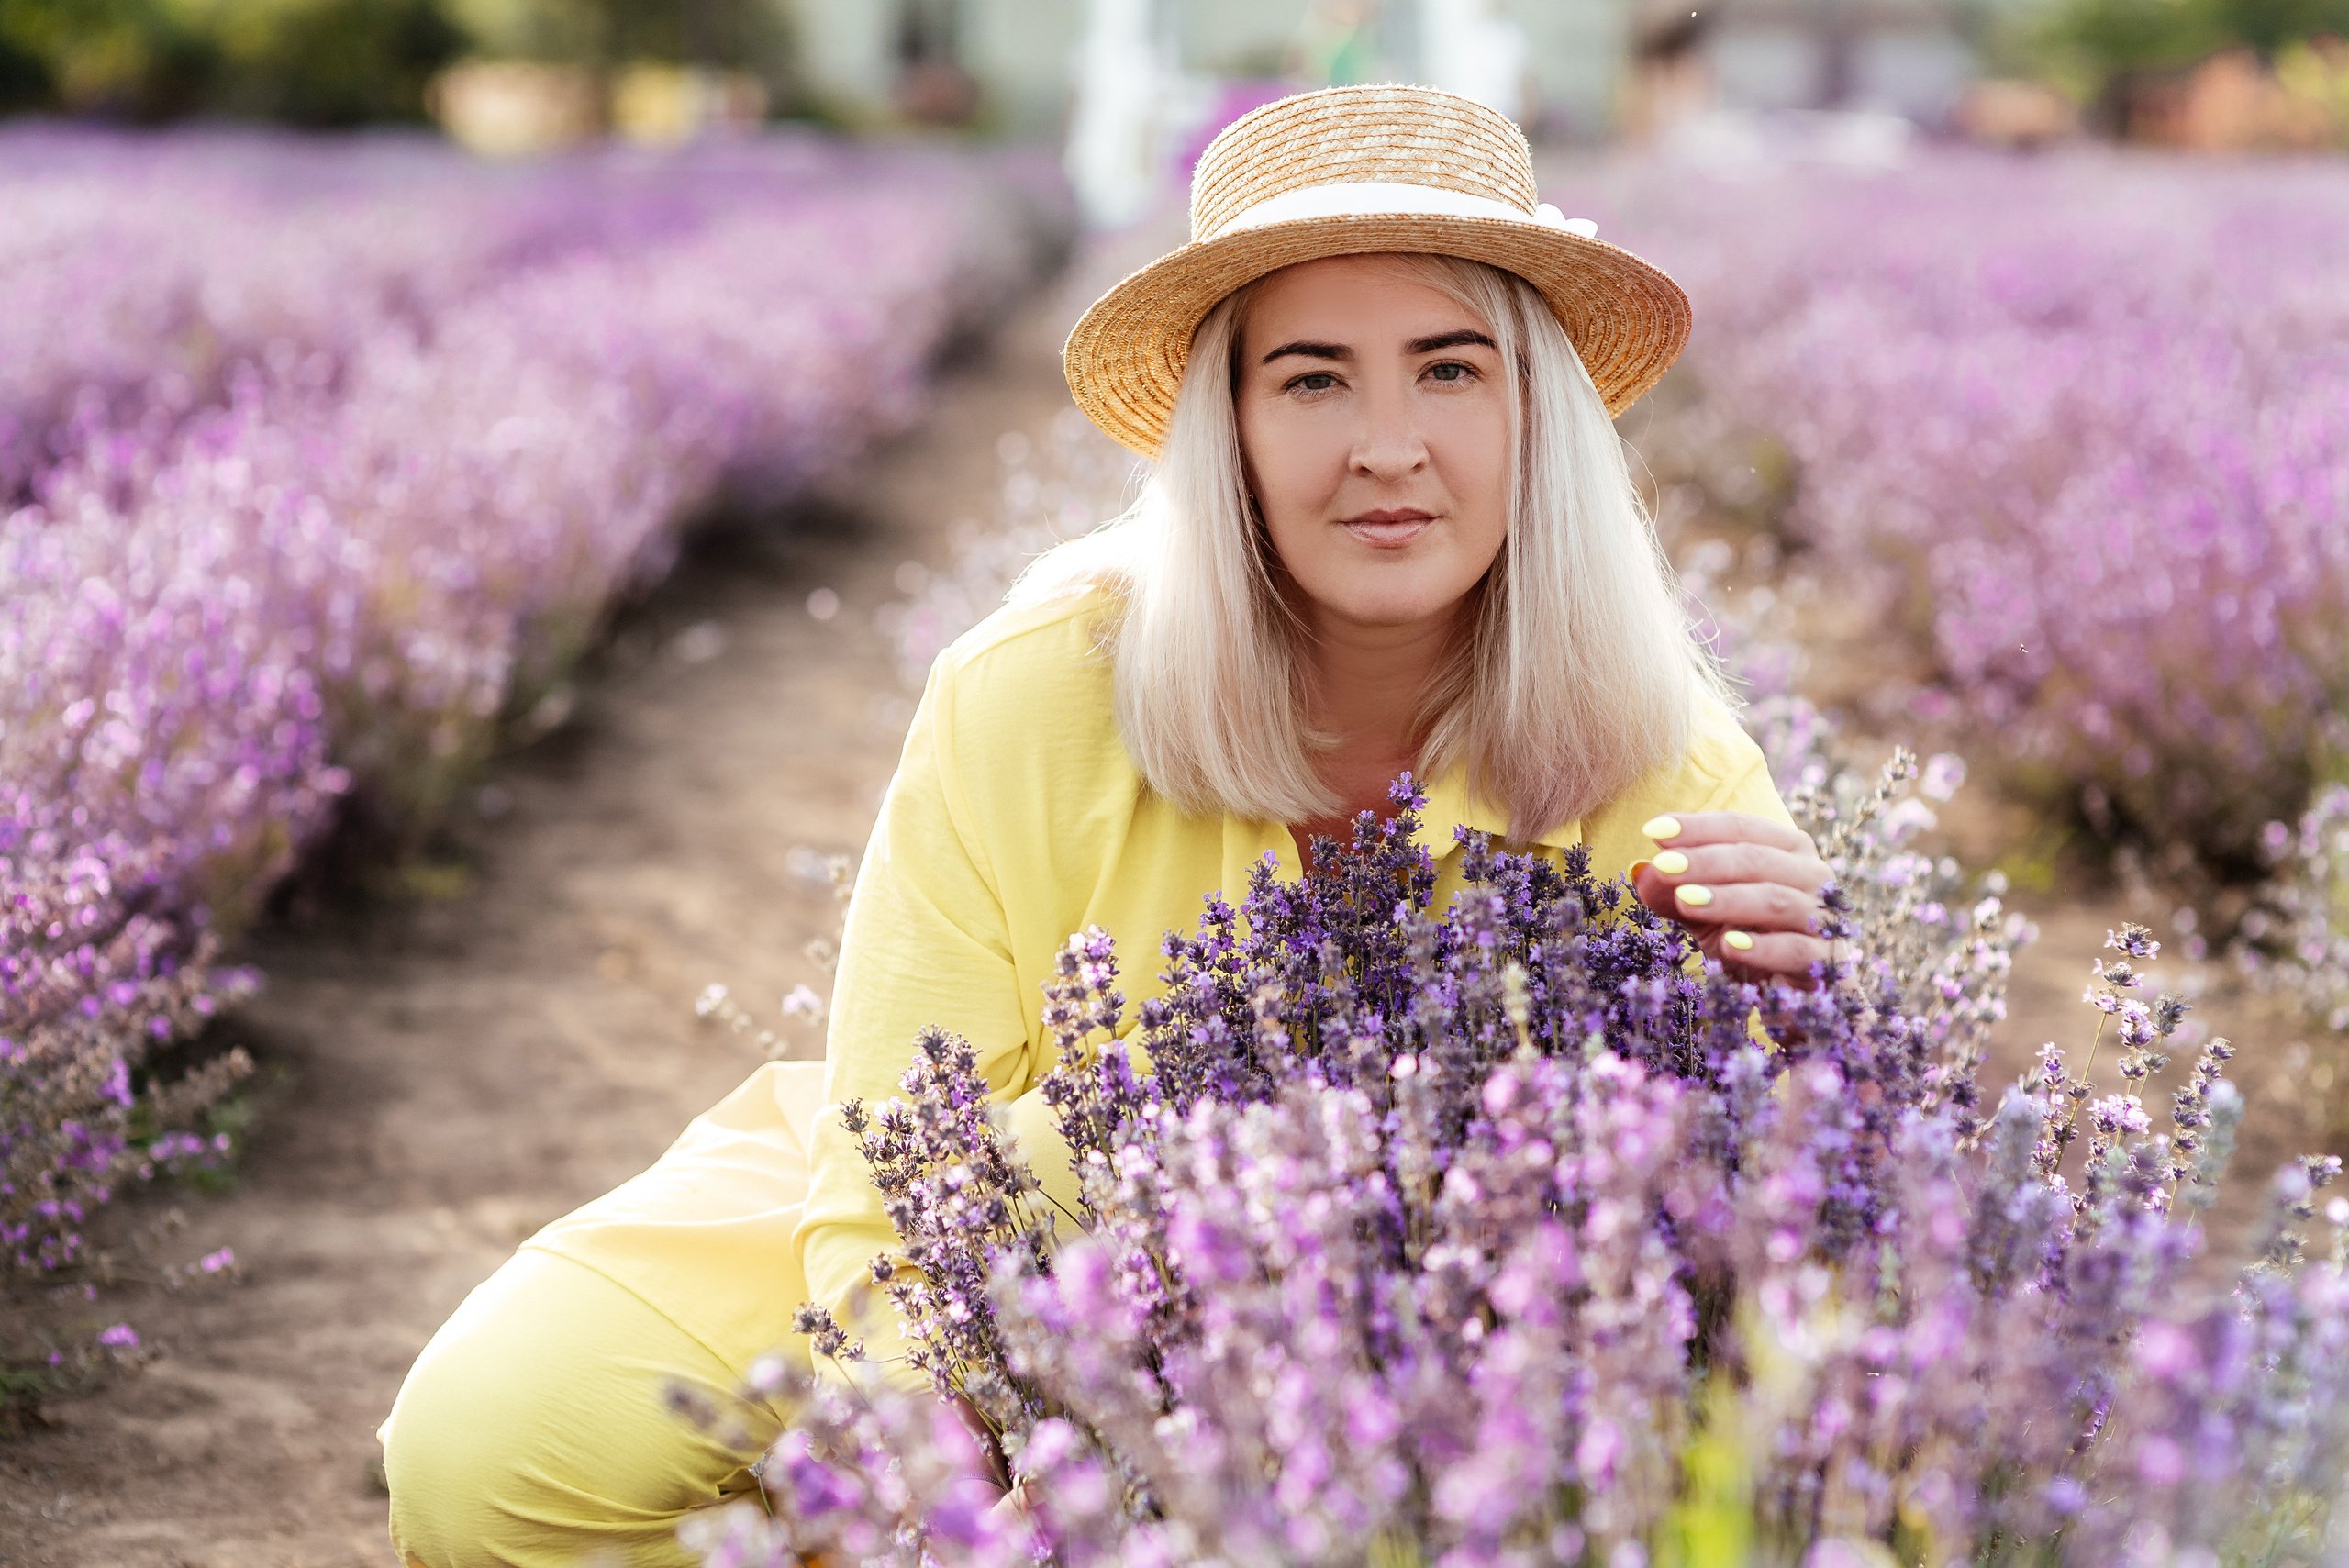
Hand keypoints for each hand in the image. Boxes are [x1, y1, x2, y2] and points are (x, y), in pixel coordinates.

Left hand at [1630, 811, 1833, 982]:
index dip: (1698, 827)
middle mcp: (1812, 874)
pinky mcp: (1827, 960)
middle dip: (1706, 860)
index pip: (1742, 827)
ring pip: (1775, 900)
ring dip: (1727, 899)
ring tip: (1686, 901)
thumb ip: (1675, 891)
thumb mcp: (1704, 912)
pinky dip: (1761, 947)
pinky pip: (1796, 950)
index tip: (1653, 831)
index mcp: (1787, 849)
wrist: (1792, 995)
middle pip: (1758, 858)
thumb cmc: (1749, 939)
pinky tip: (1728, 944)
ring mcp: (1824, 916)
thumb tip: (1642, 871)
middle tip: (1665, 866)